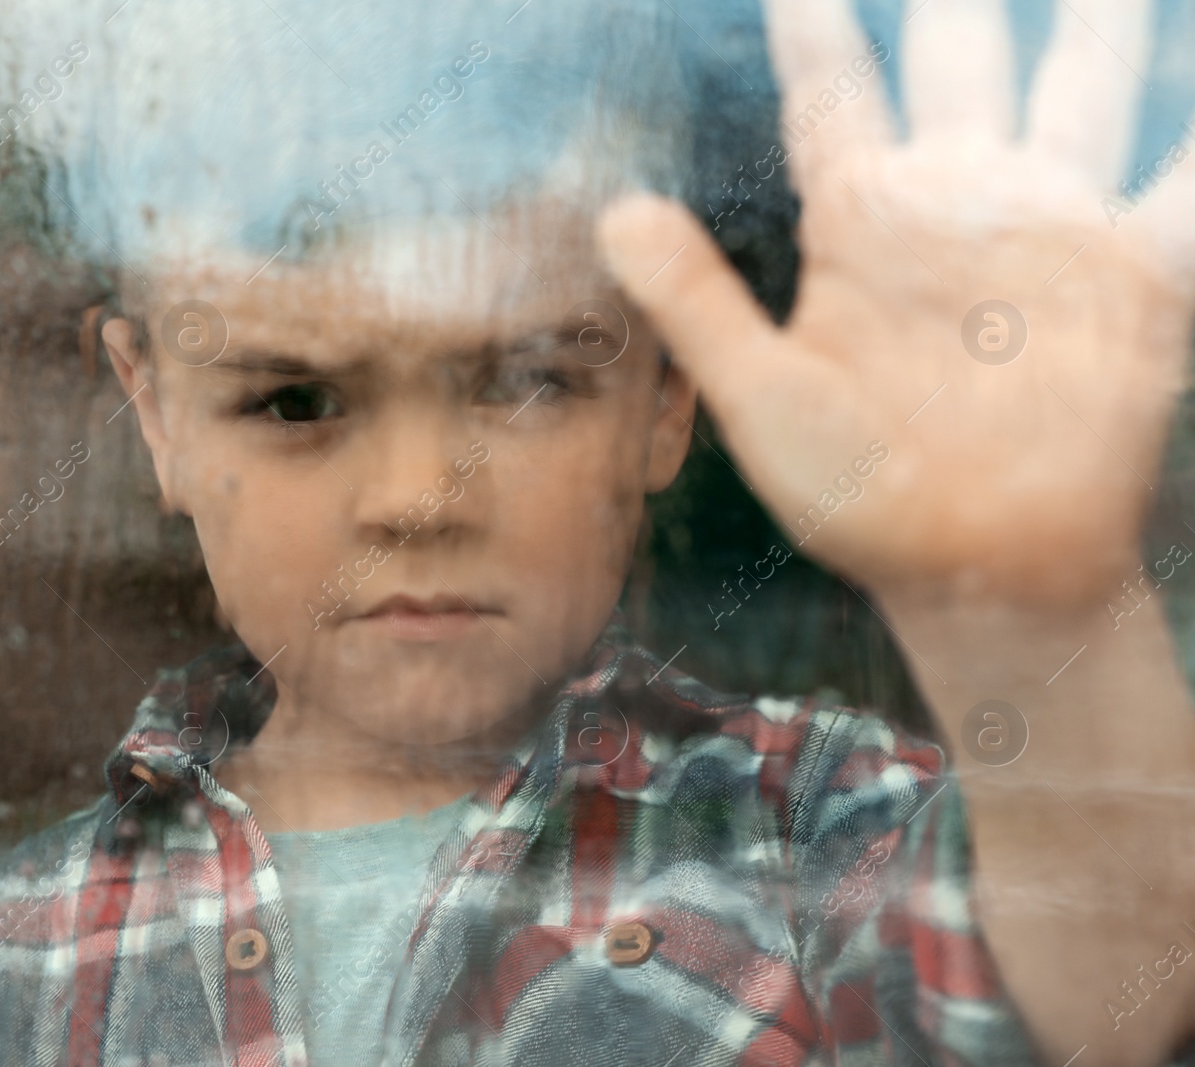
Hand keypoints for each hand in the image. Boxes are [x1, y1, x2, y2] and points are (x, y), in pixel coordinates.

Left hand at [600, 0, 1194, 609]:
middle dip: (961, 0)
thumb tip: (613, 210)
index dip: (813, 25)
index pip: (830, 94)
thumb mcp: (761, 397)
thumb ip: (696, 300)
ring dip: (1094, 26)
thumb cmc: (858, 496)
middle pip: (960, 62)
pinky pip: (1186, 187)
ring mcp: (1049, 232)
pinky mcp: (1136, 279)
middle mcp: (956, 205)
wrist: (974, 570)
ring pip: (1079, 90)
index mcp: (863, 223)